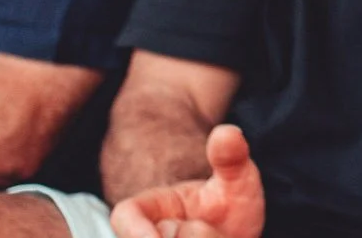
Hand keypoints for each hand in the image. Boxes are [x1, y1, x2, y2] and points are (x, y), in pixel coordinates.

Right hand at [109, 125, 265, 237]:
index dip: (138, 230)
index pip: (126, 216)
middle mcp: (145, 236)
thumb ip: (231, 156)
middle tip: (217, 234)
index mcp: (145, 211)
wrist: (233, 232)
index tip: (162, 234)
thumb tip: (227, 133)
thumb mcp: (235, 176)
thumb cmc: (228, 202)